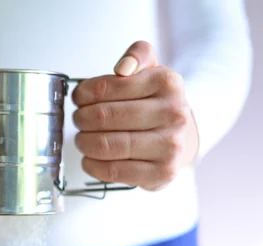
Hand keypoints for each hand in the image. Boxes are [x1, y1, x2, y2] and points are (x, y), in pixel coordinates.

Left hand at [72, 41, 198, 190]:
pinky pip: (113, 171)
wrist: (183, 138)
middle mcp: (173, 114)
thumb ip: (137, 55)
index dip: (84, 93)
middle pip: (103, 117)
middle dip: (81, 119)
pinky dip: (92, 165)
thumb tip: (122, 68)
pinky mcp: (161, 173)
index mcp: (167, 82)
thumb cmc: (156, 104)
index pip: (108, 86)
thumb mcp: (151, 71)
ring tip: (82, 139)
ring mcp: (170, 146)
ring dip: (84, 142)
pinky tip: (89, 158)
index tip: (79, 98)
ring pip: (106, 145)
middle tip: (79, 120)